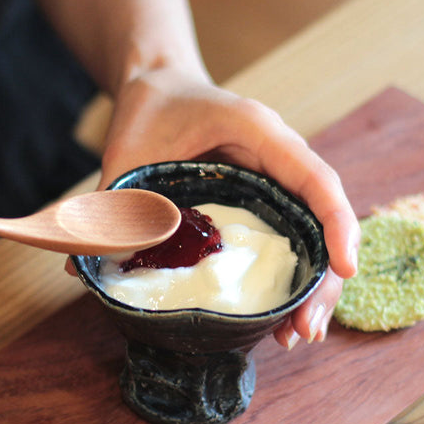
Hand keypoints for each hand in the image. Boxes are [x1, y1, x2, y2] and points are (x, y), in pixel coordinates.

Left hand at [98, 70, 360, 347]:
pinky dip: (287, 279)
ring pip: (310, 237)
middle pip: (322, 220)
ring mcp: (274, 183)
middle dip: (324, 279)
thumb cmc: (150, 108)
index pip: (314, 177)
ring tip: (295, 337)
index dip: (336, 224)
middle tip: (305, 332)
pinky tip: (276, 319)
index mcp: (259, 132)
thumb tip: (79, 270)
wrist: (159, 86)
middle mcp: (278, 159)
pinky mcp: (261, 203)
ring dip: (310, 288)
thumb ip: (111, 202)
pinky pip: (286, 240)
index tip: (343, 269)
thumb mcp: (128, 150)